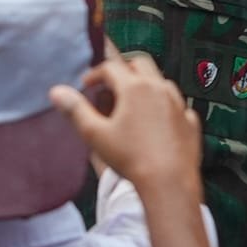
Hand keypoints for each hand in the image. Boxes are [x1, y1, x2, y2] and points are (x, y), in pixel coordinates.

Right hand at [49, 44, 200, 197]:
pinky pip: (177, 105)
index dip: (96, 73)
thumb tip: (57, 92)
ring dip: (145, 85)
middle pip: (140, 63)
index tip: (87, 85)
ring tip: (132, 103)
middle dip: (123, 69)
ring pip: (161, 81)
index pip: (111, 67)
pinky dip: (165, 106)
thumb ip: (76, 110)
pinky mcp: (190, 122)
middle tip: (111, 84)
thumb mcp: (95, 134)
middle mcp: (159, 89)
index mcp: (134, 88)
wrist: (169, 183)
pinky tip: (157, 121)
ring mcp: (178, 104)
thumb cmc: (131, 159)